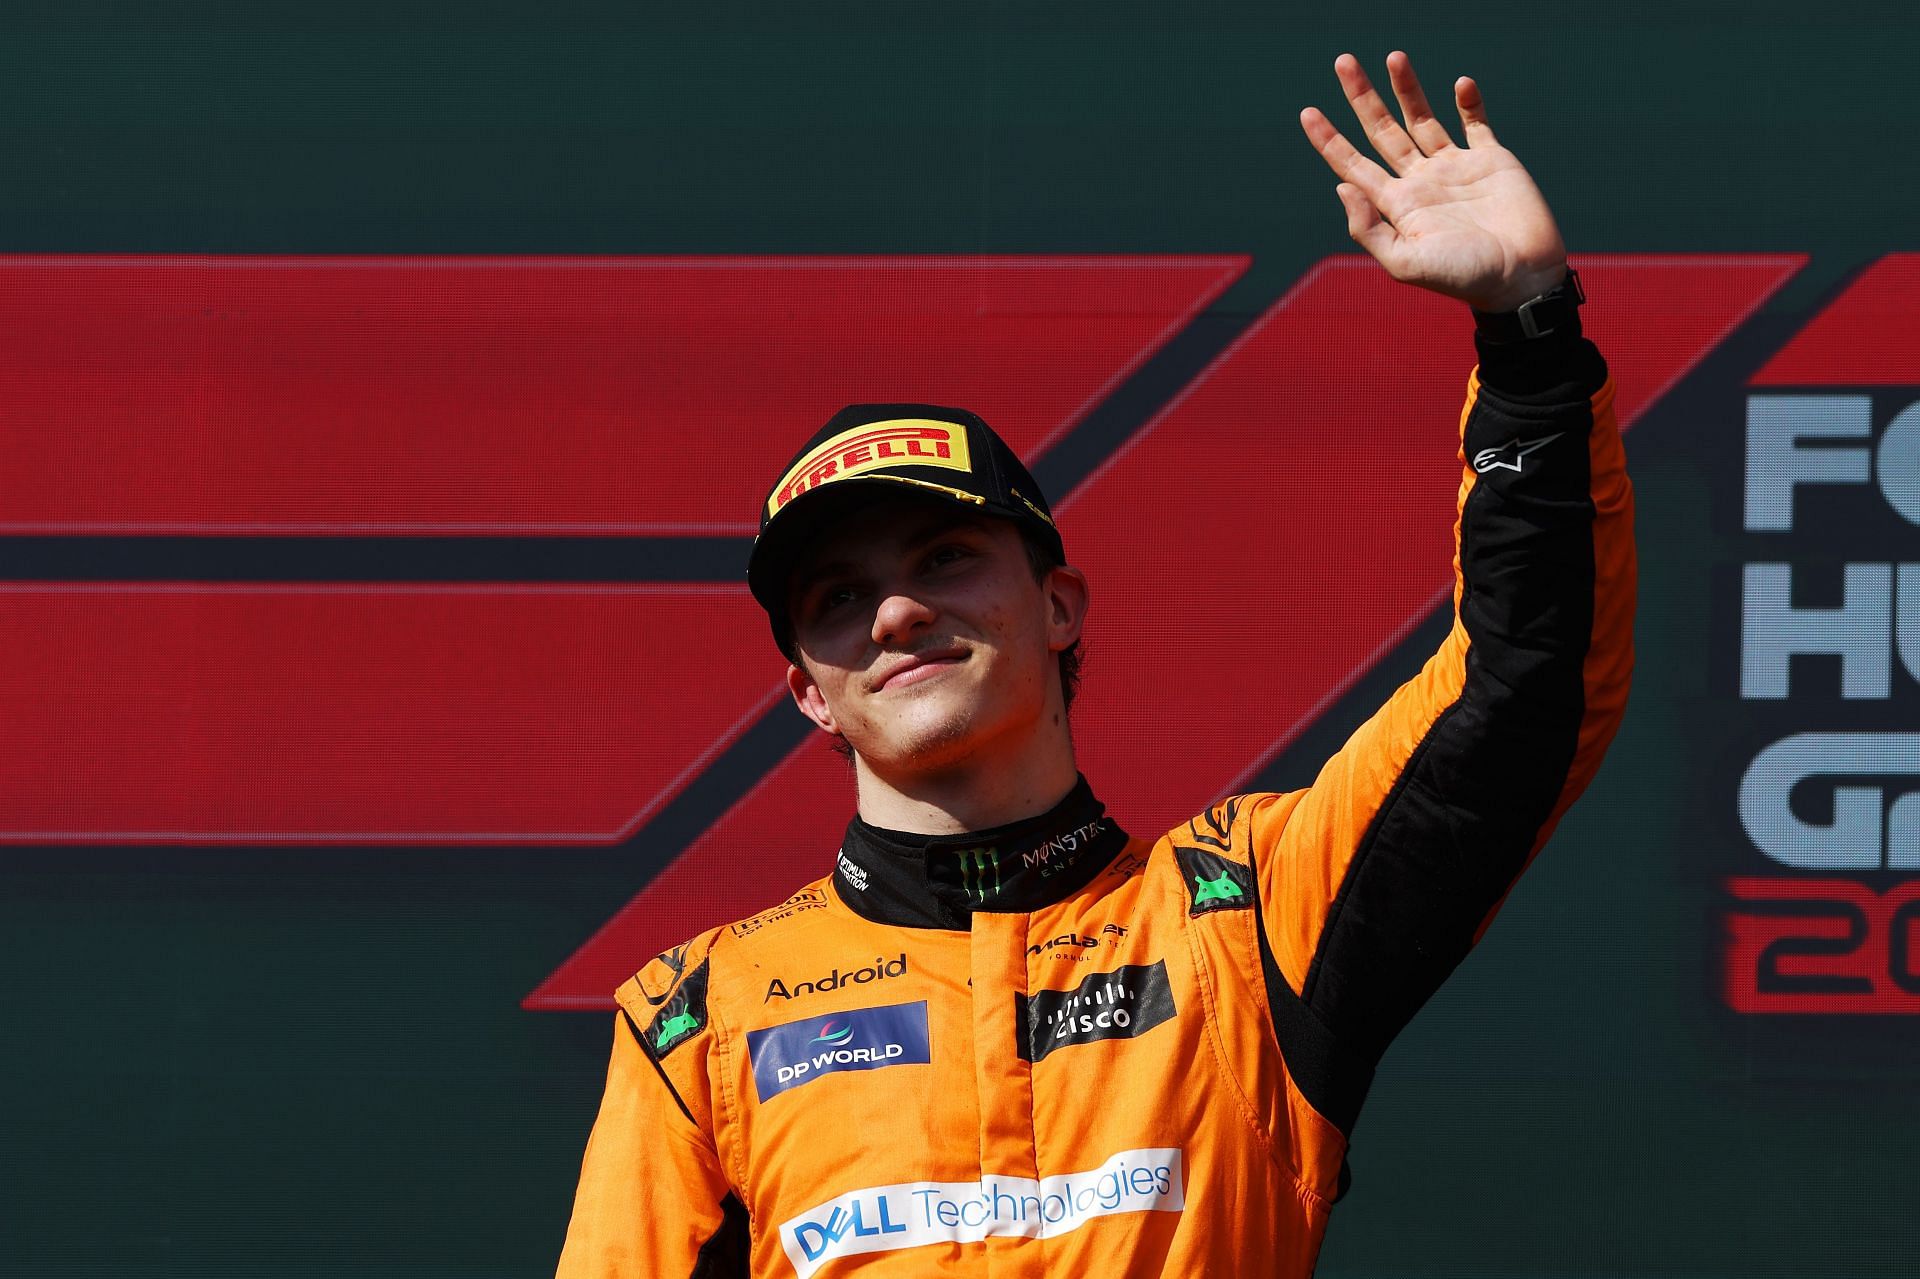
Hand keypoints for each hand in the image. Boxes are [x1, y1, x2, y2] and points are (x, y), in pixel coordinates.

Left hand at [1300, 52, 1565, 313]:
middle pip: (1382, 131)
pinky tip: (1459, 85)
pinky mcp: (1492, 160)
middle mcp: (1421, 181)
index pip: (1353, 165)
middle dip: (1362, 97)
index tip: (1307, 112)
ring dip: (1407, 88)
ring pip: (1422, 118)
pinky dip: (1468, 102)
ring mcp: (1455, 168)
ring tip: (1393, 56)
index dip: (1329, 140)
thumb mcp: (1405, 263)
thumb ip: (1369, 230)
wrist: (1521, 278)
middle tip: (1343, 61)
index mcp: (1396, 206)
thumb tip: (1342, 186)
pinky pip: (1476, 123)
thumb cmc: (1463, 278)